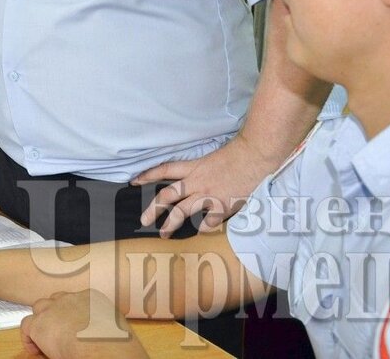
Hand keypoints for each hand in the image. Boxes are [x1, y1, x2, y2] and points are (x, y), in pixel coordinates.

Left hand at [21, 291, 146, 358]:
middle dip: (55, 315)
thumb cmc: (116, 342)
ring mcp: (53, 308)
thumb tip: (99, 334)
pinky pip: (26, 327)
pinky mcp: (40, 323)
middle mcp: (70, 298)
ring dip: (42, 323)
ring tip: (46, 342)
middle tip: (59, 335)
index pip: (75, 300)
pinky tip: (37, 351)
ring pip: (39, 309)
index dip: (71, 316)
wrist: (102, 346)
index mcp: (92, 297)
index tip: (75, 330)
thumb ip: (104, 323)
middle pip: (55, 301)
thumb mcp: (115, 326)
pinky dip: (29, 339)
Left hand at [132, 136, 268, 237]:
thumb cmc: (237, 154)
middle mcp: (196, 181)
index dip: (148, 175)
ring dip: (170, 224)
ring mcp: (208, 194)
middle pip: (167, 195)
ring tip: (163, 234)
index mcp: (193, 167)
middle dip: (152, 209)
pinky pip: (208, 222)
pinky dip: (203, 228)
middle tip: (143, 220)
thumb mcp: (212, 159)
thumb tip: (193, 181)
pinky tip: (201, 231)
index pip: (164, 170)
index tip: (134, 181)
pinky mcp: (222, 205)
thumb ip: (201, 171)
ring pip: (181, 211)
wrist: (255, 155)